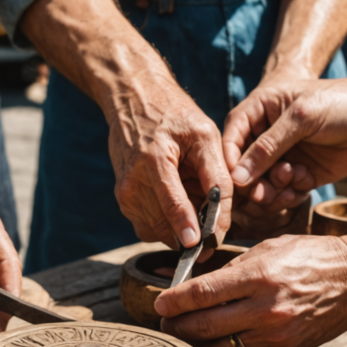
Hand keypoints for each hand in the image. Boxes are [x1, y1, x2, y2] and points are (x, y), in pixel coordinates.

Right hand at [107, 81, 232, 249]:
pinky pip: (149, 226)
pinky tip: (178, 199)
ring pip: (156, 232)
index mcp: (154, 160)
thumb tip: (223, 217)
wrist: (134, 100)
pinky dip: (167, 222)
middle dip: (190, 233)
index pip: (172, 203)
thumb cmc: (174, 114)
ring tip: (192, 200)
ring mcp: (125, 194)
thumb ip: (216, 175)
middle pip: (163, 225)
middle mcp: (133, 181)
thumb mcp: (205, 135)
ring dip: (178, 228)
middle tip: (214, 229)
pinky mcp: (123, 200)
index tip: (201, 246)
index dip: (188, 227)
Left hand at [154, 235, 346, 346]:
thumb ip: (226, 268)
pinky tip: (209, 342)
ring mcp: (275, 336)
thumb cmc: (309, 257)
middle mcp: (266, 310)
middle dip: (175, 327)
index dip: (173, 301)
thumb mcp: (266, 249)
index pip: (202, 293)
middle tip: (162, 323)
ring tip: (180, 334)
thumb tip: (184, 279)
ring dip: (192, 344)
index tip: (159, 304)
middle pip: (203, 326)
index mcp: (259, 277)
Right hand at [221, 69, 346, 195]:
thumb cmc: (336, 102)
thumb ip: (267, 147)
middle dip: (253, 182)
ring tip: (291, 179)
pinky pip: (283, 192)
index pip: (230, 140)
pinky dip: (291, 192)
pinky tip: (305, 181)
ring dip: (273, 189)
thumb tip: (238, 177)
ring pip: (261, 185)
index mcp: (256, 113)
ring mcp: (280, 157)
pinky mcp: (297, 174)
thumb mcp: (300, 118)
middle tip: (266, 190)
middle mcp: (263, 137)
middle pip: (242, 168)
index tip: (236, 180)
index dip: (229, 162)